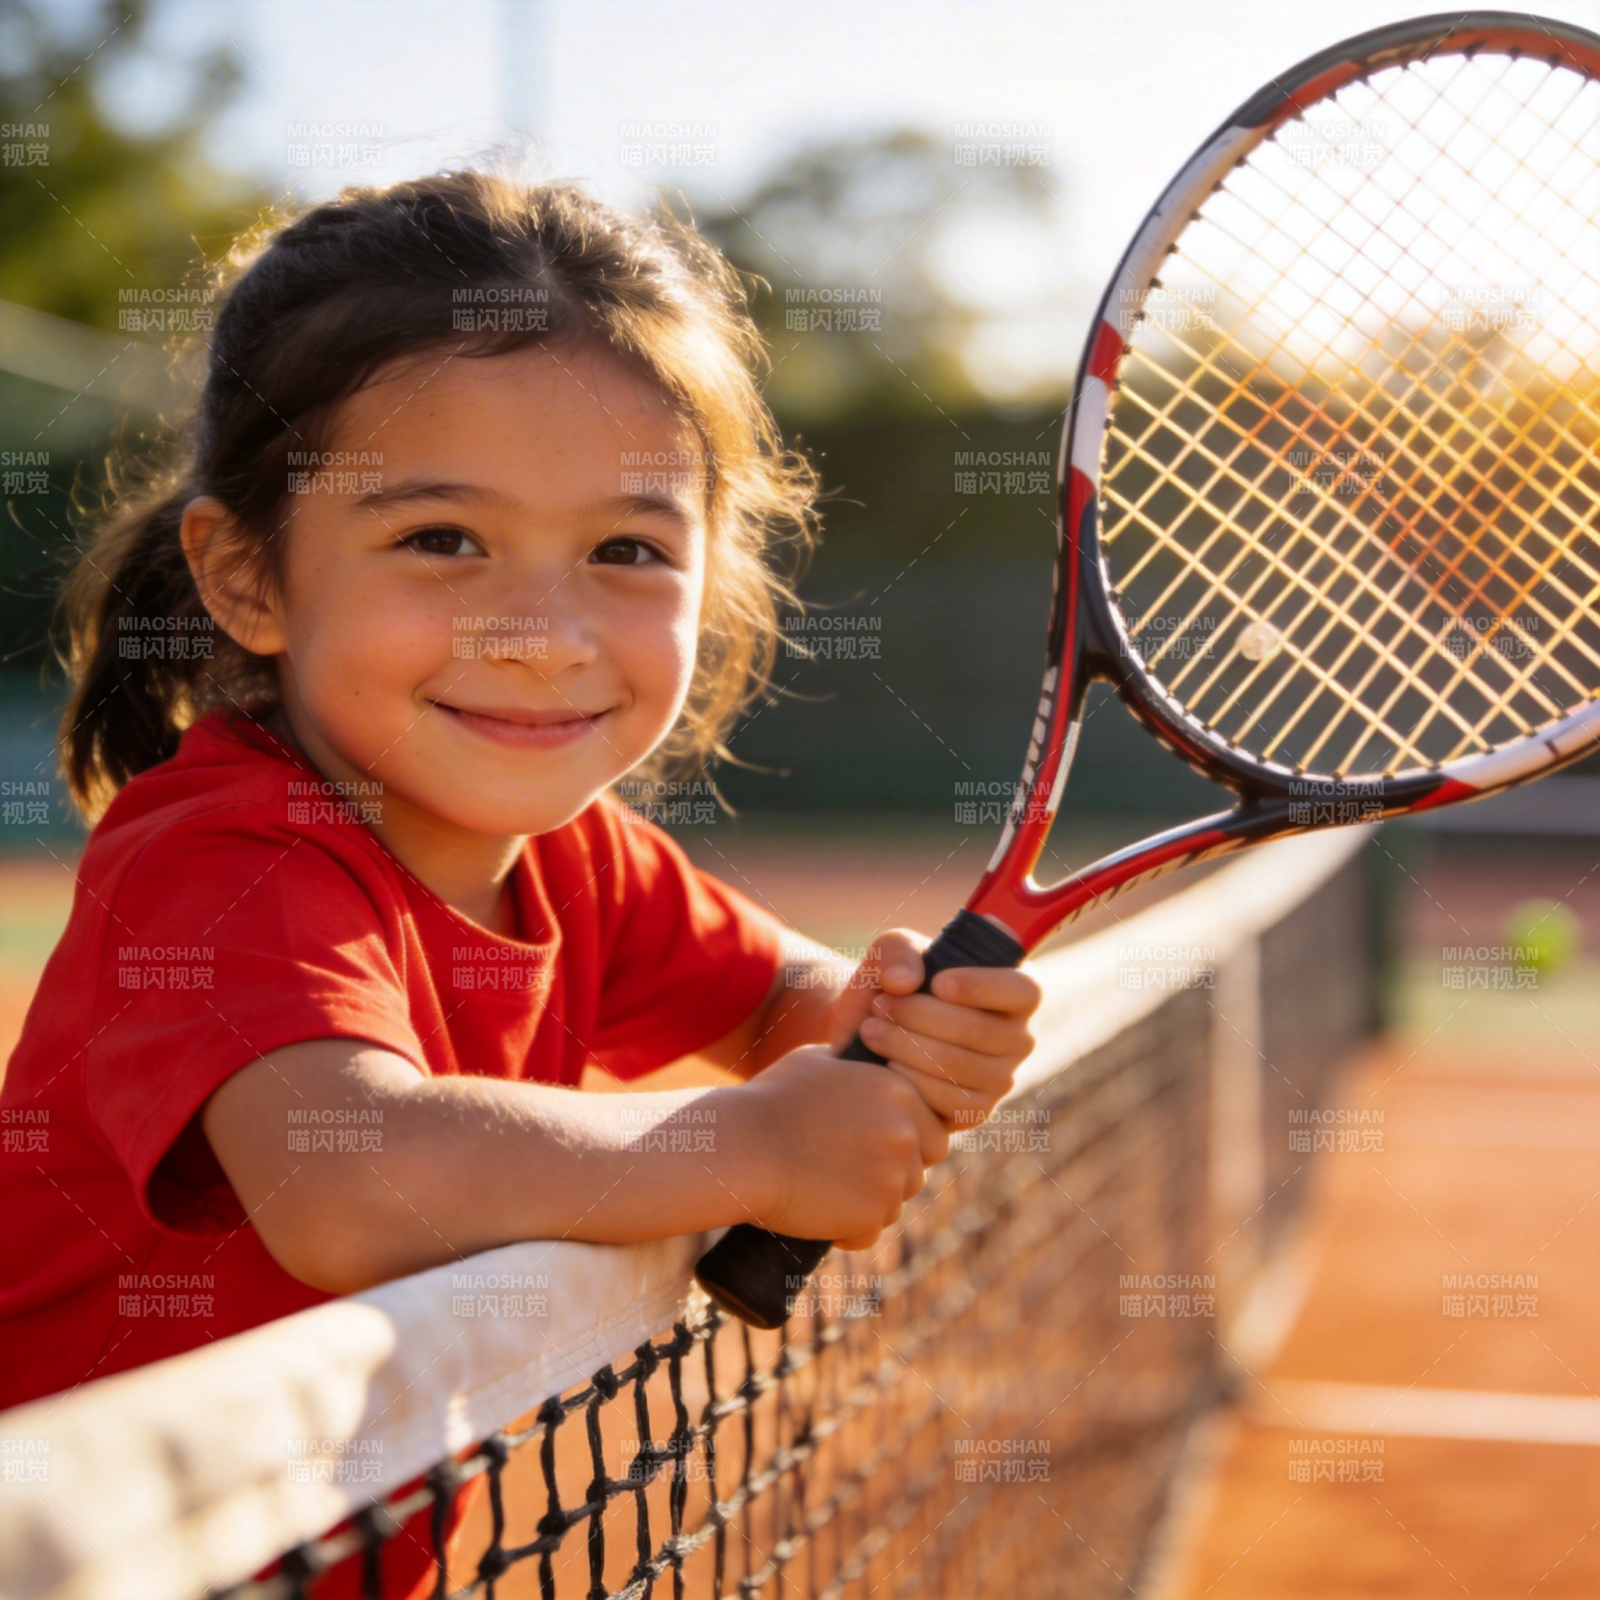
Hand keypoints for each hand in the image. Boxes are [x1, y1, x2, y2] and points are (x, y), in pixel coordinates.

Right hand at [738, 1044, 949, 1250]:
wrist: (743, 1145)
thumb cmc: (770, 1100)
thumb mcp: (816, 1061)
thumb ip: (852, 1066)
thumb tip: (858, 1063)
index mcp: (899, 1093)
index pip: (934, 1132)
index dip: (907, 1145)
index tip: (874, 1150)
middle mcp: (905, 1132)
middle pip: (920, 1171)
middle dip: (894, 1177)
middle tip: (851, 1175)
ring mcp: (891, 1176)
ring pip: (894, 1204)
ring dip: (868, 1205)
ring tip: (825, 1192)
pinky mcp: (870, 1214)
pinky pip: (868, 1233)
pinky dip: (846, 1232)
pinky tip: (817, 1214)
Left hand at [827, 927, 1041, 1132]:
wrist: (868, 1034)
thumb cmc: (892, 985)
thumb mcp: (891, 953)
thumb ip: (898, 952)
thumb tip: (904, 982)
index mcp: (1014, 992)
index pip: (1023, 991)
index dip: (983, 987)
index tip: (938, 983)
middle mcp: (1018, 1038)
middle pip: (981, 1030)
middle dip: (921, 1016)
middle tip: (879, 1005)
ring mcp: (1001, 1078)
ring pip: (961, 1066)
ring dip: (907, 1047)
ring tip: (872, 1031)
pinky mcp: (977, 1110)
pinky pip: (951, 1102)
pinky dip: (912, 1082)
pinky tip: (885, 1066)